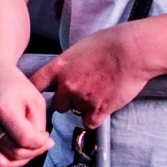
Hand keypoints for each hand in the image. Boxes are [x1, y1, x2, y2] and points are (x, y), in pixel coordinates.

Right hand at [0, 64, 52, 166]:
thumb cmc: (13, 86)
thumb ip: (40, 125)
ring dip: (19, 163)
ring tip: (25, 150)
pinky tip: (12, 156)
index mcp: (2, 108)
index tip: (45, 135)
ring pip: (1, 165)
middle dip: (33, 152)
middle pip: (14, 154)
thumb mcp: (34, 98)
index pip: (25, 139)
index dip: (41, 142)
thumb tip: (41, 146)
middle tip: (38, 142)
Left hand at [28, 25, 152, 129]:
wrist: (133, 51)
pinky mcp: (99, 111)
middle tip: (82, 90)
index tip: (36, 96)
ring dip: (83, 107)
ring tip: (98, 91)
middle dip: (66, 100)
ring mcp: (82, 100)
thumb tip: (63, 75)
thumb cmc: (109, 43)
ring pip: (75, 112)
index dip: (34, 92)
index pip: (34, 85)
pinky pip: (89, 123)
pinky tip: (103, 105)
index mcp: (58, 67)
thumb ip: (67, 65)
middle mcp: (67, 86)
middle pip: (57, 104)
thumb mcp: (78, 48)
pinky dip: (95, 117)